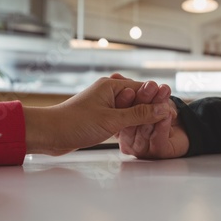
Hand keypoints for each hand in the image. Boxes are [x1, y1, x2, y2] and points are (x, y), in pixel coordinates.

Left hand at [23, 77, 173, 155]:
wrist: (49, 134)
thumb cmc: (76, 123)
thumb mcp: (113, 120)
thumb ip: (139, 115)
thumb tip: (162, 110)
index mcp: (111, 86)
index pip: (142, 88)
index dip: (157, 98)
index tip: (172, 107)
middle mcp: (109, 93)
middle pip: (137, 99)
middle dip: (150, 108)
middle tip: (168, 118)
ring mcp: (104, 106)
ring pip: (130, 111)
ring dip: (140, 118)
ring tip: (155, 126)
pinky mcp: (100, 118)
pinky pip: (121, 119)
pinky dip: (129, 125)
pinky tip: (137, 132)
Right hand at [111, 74, 189, 158]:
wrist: (185, 134)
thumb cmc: (162, 115)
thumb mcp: (146, 99)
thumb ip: (132, 91)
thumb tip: (116, 75)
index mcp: (121, 128)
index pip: (121, 112)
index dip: (127, 97)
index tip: (131, 84)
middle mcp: (129, 140)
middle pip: (132, 120)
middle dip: (143, 99)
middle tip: (151, 85)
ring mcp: (142, 148)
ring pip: (145, 128)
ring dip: (154, 108)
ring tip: (163, 92)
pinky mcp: (158, 152)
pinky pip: (158, 139)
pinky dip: (162, 125)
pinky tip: (167, 113)